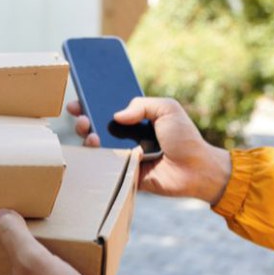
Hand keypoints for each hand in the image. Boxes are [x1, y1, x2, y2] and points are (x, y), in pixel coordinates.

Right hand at [67, 98, 230, 204]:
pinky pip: (105, 166)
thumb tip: (117, 115)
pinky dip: (96, 158)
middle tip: (82, 117)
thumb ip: (143, 105)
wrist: (195, 169)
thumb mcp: (168, 109)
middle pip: (97, 126)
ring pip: (97, 146)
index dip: (92, 104)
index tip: (78, 101)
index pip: (109, 109)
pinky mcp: (124, 173)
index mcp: (137, 119)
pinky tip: (95, 148)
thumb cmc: (185, 139)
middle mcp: (127, 137)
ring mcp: (124, 155)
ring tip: (90, 134)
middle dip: (84, 120)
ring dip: (87, 137)